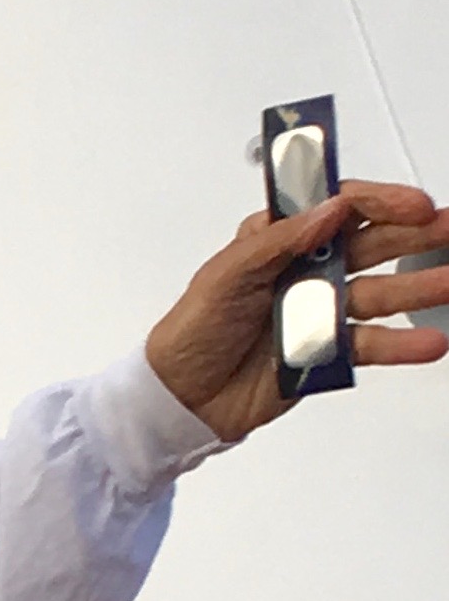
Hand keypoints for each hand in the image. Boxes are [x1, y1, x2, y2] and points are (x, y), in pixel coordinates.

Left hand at [147, 179, 448, 441]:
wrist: (179, 399)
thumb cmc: (190, 332)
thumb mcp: (226, 274)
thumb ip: (279, 240)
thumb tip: (331, 209)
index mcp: (280, 240)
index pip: (342, 207)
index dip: (381, 201)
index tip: (413, 205)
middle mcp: (306, 269)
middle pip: (374, 245)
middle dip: (417, 235)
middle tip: (448, 230)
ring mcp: (319, 309)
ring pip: (380, 292)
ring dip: (420, 288)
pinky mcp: (324, 349)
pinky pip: (370, 342)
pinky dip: (400, 344)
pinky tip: (427, 342)